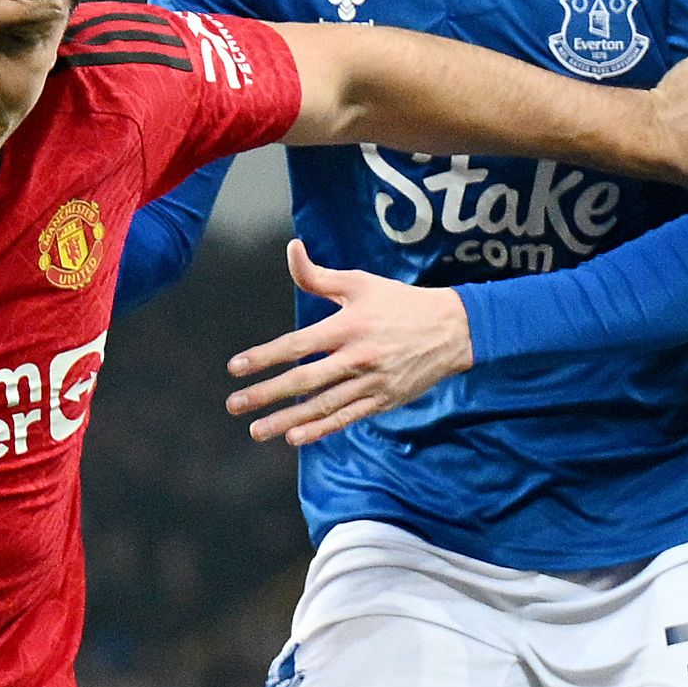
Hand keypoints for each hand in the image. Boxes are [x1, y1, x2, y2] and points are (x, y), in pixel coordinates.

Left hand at [226, 241, 475, 446]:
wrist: (453, 330)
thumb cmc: (399, 303)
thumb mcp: (361, 283)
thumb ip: (319, 275)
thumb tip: (291, 248)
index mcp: (349, 326)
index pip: (298, 344)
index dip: (265, 356)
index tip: (236, 368)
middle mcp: (358, 356)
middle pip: (304, 379)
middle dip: (267, 393)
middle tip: (234, 405)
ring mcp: (371, 382)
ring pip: (322, 405)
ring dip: (286, 419)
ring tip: (257, 430)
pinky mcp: (383, 400)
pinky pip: (347, 418)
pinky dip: (321, 429)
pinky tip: (295, 437)